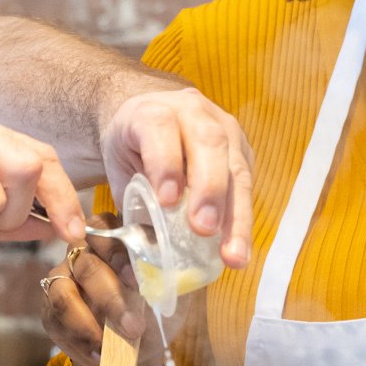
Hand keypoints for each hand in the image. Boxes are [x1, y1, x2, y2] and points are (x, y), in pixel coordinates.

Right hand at [40, 232, 166, 365]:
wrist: (139, 341)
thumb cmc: (156, 306)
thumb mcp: (170, 290)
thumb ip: (166, 277)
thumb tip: (163, 273)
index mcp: (114, 236)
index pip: (105, 228)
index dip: (117, 252)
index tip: (136, 280)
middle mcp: (82, 250)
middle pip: (87, 266)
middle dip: (110, 299)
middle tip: (133, 327)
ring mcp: (62, 278)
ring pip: (63, 294)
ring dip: (87, 324)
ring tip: (109, 348)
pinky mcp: (50, 308)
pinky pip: (56, 322)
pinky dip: (78, 342)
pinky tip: (99, 356)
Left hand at [100, 87, 254, 269]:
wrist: (149, 120)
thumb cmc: (131, 147)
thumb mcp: (118, 167)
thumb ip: (132, 197)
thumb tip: (151, 244)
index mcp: (152, 110)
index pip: (160, 128)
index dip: (165, 163)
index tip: (167, 200)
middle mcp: (193, 112)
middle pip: (210, 143)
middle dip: (209, 189)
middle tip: (204, 229)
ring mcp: (224, 128)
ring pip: (237, 167)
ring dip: (236, 214)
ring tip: (233, 254)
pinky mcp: (242, 150)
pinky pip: (247, 185)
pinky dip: (241, 219)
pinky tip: (238, 247)